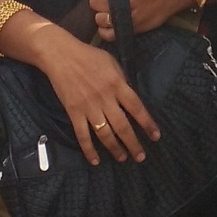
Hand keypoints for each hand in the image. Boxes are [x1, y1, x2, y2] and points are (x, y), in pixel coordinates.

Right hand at [33, 31, 160, 164]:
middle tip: (141, 157)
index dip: (147, 123)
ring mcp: (88, 107)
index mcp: (117, 84)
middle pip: (122, 126)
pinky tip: (95, 161)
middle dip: (133, 143)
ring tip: (122, 158)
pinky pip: (82, 135)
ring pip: (105, 134)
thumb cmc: (89, 56)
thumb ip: (122, 81)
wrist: (61, 56)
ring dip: (115, 149)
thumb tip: (130, 99)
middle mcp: (105, 98)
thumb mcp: (112, 62)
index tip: (155, 136)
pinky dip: (88, 150)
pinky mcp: (74, 112)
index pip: (137, 107)